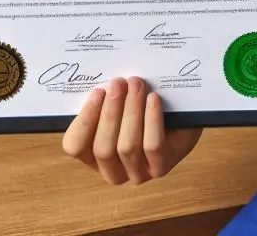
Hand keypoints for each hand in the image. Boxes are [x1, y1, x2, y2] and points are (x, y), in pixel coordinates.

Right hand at [62, 77, 202, 184]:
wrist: (181, 116)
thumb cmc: (144, 109)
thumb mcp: (121, 104)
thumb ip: (107, 100)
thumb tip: (103, 82)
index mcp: (93, 156)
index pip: (75, 146)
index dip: (84, 120)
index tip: (97, 92)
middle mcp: (112, 171)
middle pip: (103, 148)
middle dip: (111, 111)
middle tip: (119, 82)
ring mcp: (137, 174)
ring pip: (127, 147)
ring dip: (131, 111)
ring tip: (137, 85)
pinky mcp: (160, 168)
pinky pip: (153, 146)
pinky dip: (152, 120)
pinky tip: (154, 98)